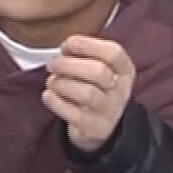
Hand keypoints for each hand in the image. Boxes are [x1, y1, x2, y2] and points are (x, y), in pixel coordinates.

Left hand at [44, 37, 137, 153]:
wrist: (99, 127)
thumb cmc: (94, 89)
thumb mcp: (98, 68)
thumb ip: (84, 54)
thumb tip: (65, 47)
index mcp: (124, 71)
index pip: (113, 53)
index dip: (88, 45)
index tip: (68, 44)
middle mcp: (120, 91)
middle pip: (98, 72)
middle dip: (69, 64)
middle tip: (52, 64)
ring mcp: (108, 111)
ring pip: (87, 93)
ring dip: (62, 84)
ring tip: (51, 81)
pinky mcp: (94, 128)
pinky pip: (74, 114)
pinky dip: (56, 102)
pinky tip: (48, 95)